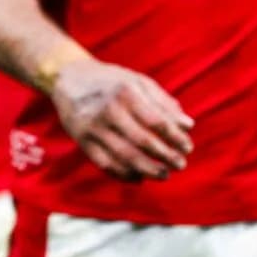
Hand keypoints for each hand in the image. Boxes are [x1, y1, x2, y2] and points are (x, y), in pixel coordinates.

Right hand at [50, 59, 190, 179]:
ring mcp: (93, 127)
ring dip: (148, 170)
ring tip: (164, 175)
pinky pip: (105, 164)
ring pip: (125, 156)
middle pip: (143, 141)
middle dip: (166, 157)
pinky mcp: (81, 140)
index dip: (176, 138)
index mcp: (126, 93)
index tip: (188, 148)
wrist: (68, 79)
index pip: (158, 122)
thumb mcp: (138, 82)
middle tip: (181, 164)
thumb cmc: (111, 82)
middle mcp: (108, 110)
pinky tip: (139, 177)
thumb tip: (188, 126)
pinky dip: (124, 174)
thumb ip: (164, 103)